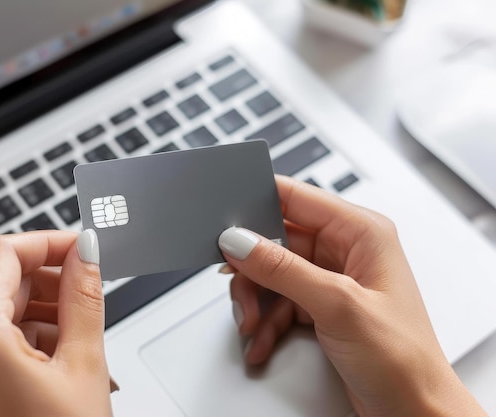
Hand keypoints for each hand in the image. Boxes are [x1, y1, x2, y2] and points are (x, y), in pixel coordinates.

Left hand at [0, 230, 113, 416]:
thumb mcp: (84, 365)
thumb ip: (84, 299)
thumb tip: (86, 253)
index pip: (2, 253)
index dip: (47, 242)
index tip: (80, 247)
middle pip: (3, 284)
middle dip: (52, 284)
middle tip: (89, 295)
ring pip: (2, 315)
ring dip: (47, 316)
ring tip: (81, 342)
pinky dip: (32, 341)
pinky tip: (63, 361)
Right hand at [218, 175, 485, 416]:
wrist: (412, 411)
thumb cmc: (403, 360)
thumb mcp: (337, 305)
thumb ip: (283, 269)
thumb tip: (240, 241)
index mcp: (361, 232)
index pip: (297, 197)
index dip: (258, 205)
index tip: (227, 224)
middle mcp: (345, 250)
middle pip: (276, 240)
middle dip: (253, 270)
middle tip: (241, 291)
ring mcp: (331, 279)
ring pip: (271, 273)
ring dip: (255, 300)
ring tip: (253, 325)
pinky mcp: (320, 305)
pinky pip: (277, 300)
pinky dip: (264, 321)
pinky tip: (262, 340)